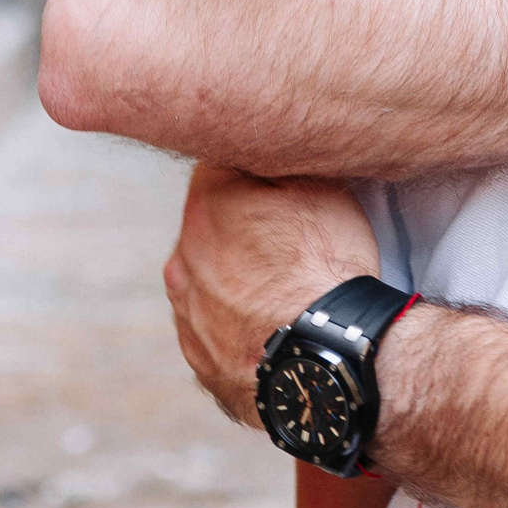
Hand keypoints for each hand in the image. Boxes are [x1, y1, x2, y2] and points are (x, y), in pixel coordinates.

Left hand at [163, 163, 379, 423]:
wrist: (321, 361)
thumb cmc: (325, 269)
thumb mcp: (323, 188)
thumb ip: (286, 160)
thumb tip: (276, 146)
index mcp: (207, 202)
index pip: (224, 164)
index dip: (259, 171)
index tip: (286, 184)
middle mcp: (183, 254)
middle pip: (215, 224)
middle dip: (246, 227)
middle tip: (295, 242)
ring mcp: (186, 310)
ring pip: (212, 277)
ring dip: (241, 277)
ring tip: (290, 292)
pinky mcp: (199, 357)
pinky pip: (218, 326)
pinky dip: (242, 323)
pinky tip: (277, 326)